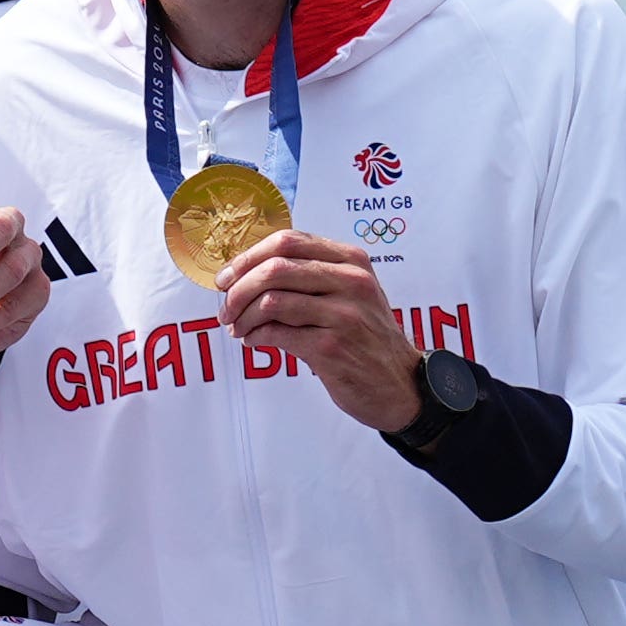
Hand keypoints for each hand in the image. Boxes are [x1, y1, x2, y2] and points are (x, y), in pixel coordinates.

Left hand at [219, 228, 420, 429]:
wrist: (399, 384)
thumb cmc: (363, 336)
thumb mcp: (349, 293)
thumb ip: (308, 274)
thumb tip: (244, 271)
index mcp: (351, 260)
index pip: (287, 242)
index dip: (247, 257)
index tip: (226, 278)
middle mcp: (351, 281)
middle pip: (274, 268)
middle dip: (238, 289)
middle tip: (225, 308)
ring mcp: (344, 314)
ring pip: (270, 301)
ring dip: (243, 317)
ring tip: (238, 328)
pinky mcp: (332, 347)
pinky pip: (276, 333)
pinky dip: (255, 337)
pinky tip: (254, 341)